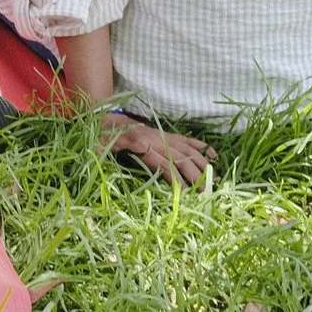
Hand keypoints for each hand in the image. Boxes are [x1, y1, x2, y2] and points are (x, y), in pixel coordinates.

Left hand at [100, 110, 214, 185]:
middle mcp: (154, 137)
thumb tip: (107, 181)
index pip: (164, 165)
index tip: (186, 196)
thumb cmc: (97, 136)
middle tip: (205, 193)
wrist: (99, 115)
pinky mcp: (163, 133)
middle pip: (180, 158)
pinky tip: (214, 156)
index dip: (176, 181)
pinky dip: (200, 147)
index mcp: (138, 143)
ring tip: (214, 180)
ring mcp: (160, 134)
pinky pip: (185, 139)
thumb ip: (103, 162)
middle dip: (195, 176)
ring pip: (187, 149)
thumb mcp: (96, 149)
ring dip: (202, 164)